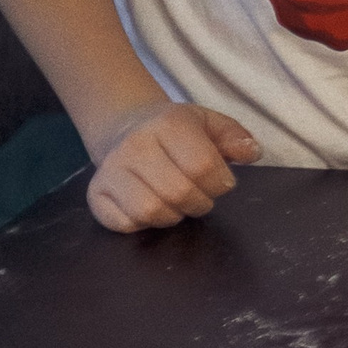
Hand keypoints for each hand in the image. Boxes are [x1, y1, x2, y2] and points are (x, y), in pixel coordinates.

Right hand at [85, 101, 258, 231]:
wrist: (125, 126)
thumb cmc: (177, 129)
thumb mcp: (210, 123)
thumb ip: (236, 137)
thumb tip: (252, 154)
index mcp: (168, 124)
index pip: (202, 166)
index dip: (220, 183)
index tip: (222, 182)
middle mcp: (134, 146)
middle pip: (177, 192)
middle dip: (200, 203)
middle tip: (202, 197)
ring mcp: (110, 171)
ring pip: (149, 211)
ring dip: (174, 216)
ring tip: (179, 204)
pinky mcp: (95, 194)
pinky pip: (123, 224)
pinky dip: (144, 224)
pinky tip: (154, 207)